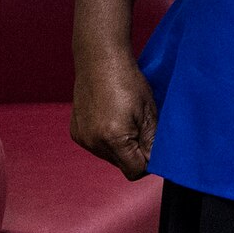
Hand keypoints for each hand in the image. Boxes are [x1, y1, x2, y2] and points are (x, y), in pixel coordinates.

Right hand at [70, 51, 155, 180]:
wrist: (100, 61)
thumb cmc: (128, 81)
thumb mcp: (149, 111)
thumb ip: (153, 141)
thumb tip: (157, 162)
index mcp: (114, 138)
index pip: (134, 171)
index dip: (148, 163)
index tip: (154, 148)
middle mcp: (94, 143)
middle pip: (121, 165)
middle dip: (134, 153)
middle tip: (141, 127)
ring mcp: (82, 139)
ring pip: (109, 157)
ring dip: (120, 146)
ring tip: (125, 119)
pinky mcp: (76, 133)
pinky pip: (96, 146)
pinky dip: (106, 139)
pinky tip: (111, 118)